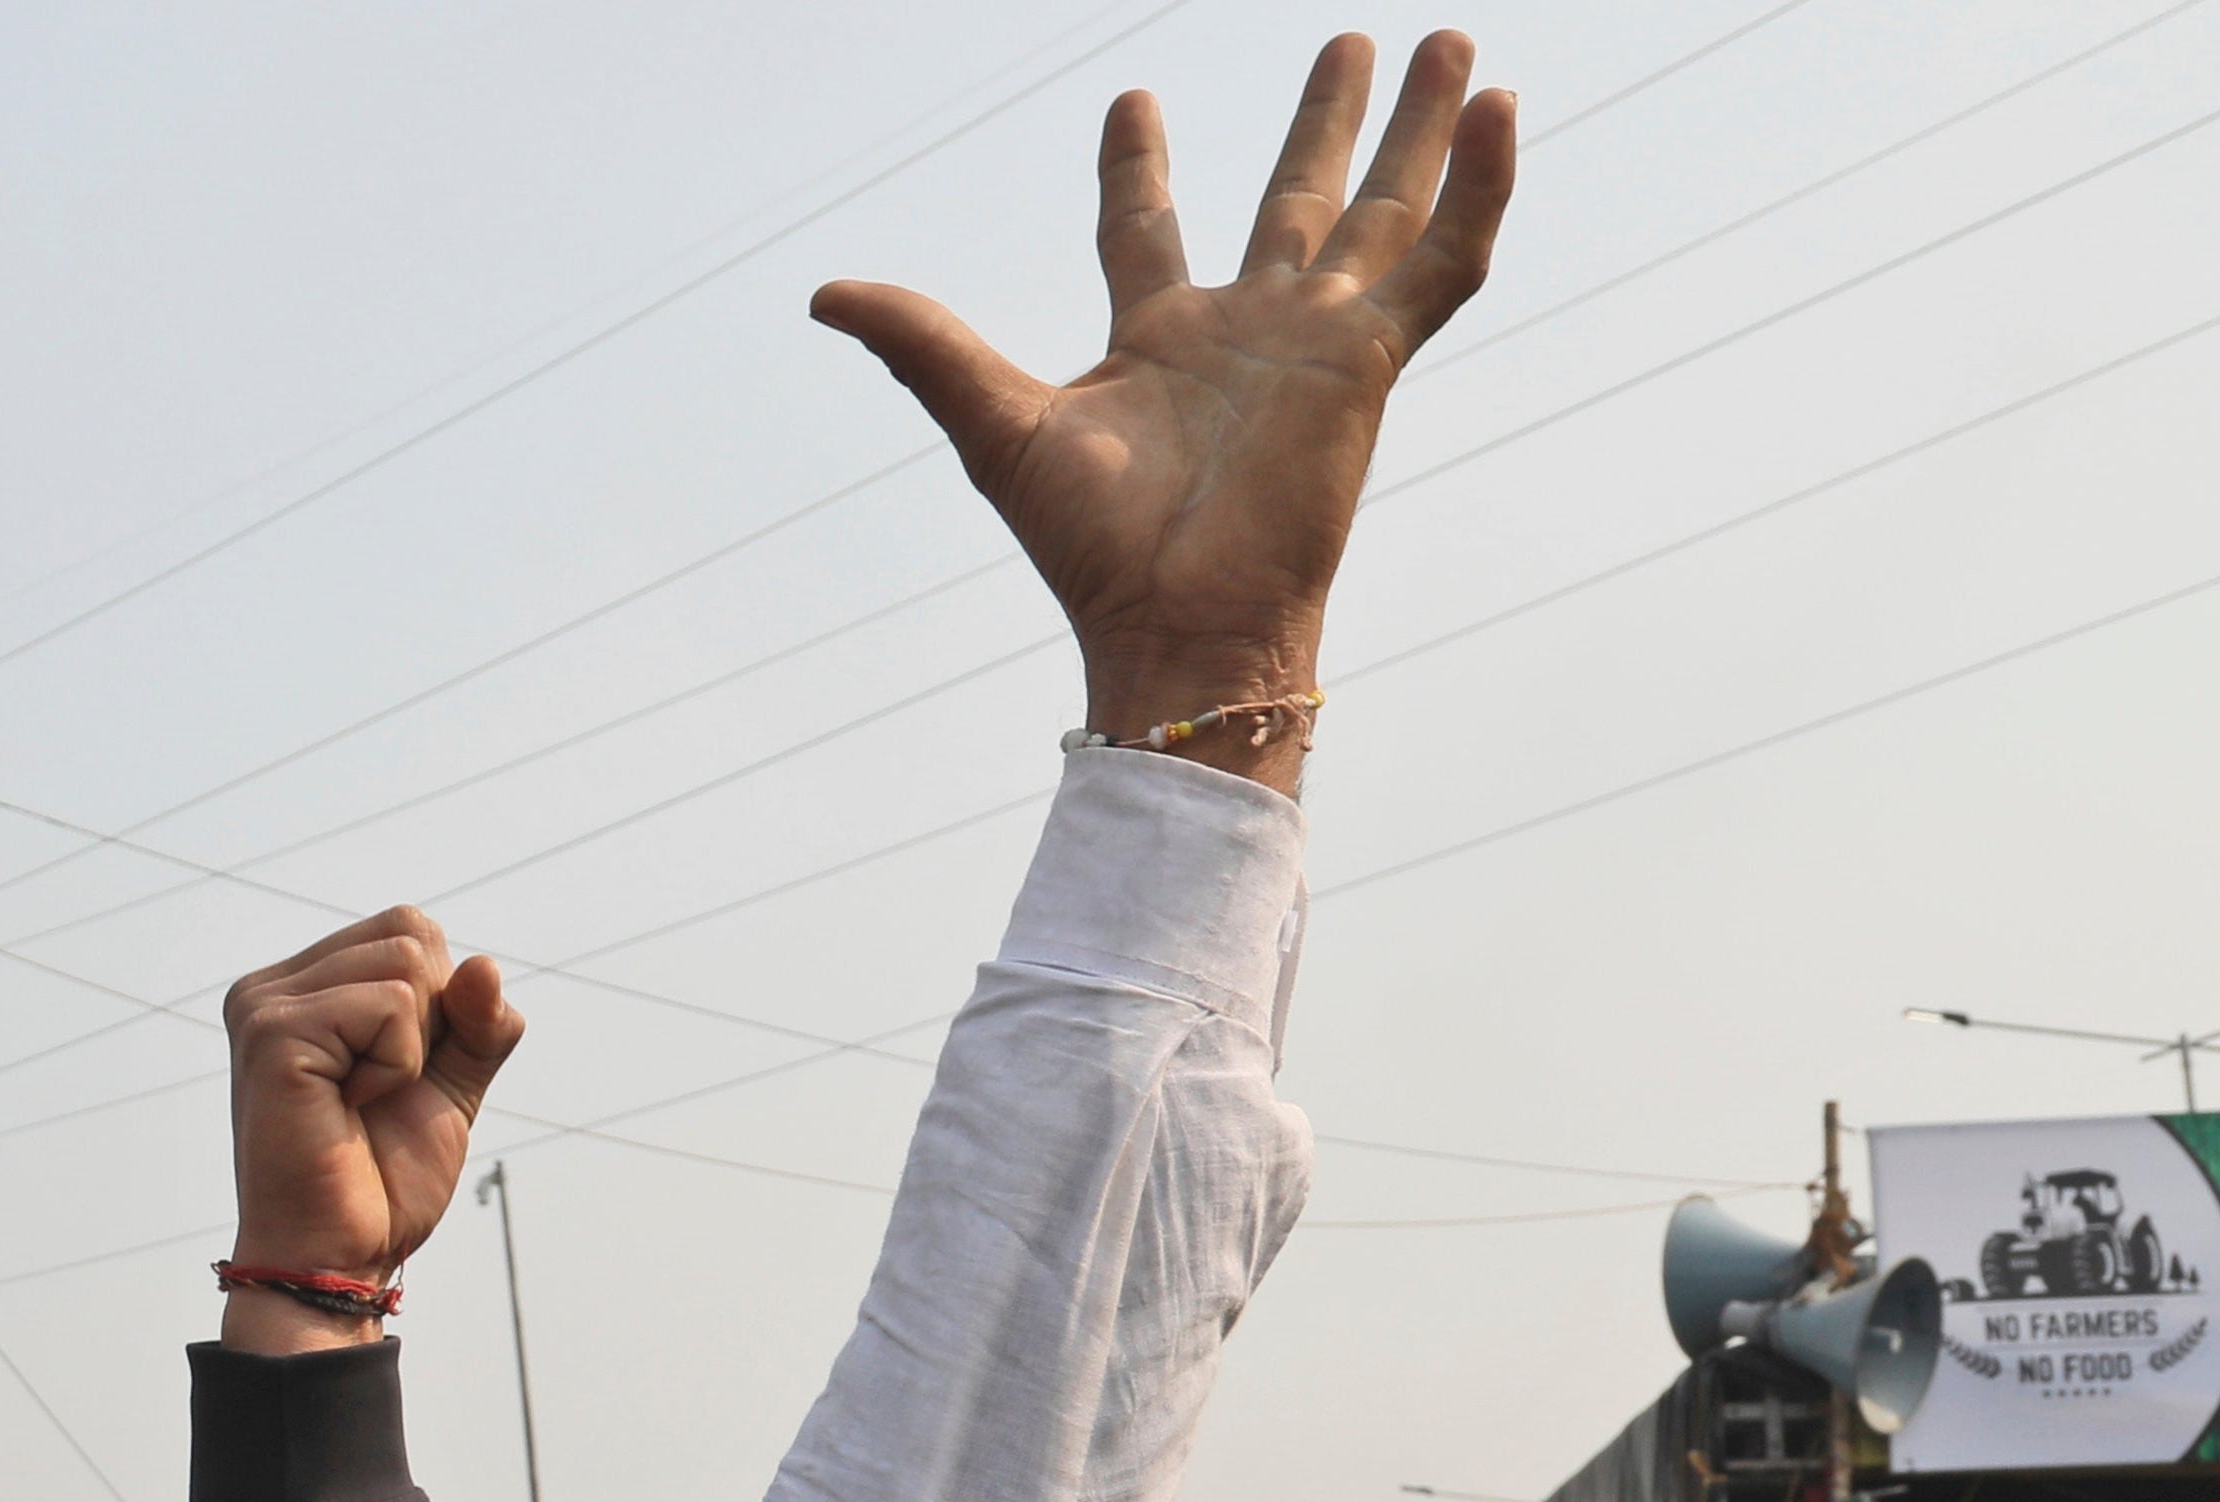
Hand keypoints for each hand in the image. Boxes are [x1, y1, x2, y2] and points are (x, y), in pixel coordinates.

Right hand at [222, 909, 522, 1292]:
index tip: (391, 1079)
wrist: (338, 1258)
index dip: (439, 1005)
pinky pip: (391, 1005)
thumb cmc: (379, 1184)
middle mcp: (269, 988)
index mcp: (300, 989)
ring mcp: (263, 1006)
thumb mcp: (450, 1086)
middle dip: (430, 1022)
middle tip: (376, 1093)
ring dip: (414, 1047)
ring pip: (408, 963)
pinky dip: (398, 1065)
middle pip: (412, 933)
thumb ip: (476, 1022)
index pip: (409, 930)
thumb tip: (482, 964)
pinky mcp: (273, 1032)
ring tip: (359, 1102)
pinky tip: (349, 1108)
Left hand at [815, 34, 1514, 783]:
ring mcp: (1316, 342)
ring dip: (1419, 128)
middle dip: (1330, 119)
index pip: (1144, 227)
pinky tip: (1502, 108)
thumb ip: (921, 348)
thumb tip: (824, 293)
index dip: (1139, 163)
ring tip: (1453, 39)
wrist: (1178, 619)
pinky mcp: (1371, 362)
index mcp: (1156, 340)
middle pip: (1295, 198)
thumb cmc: (1091, 545)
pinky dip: (1480, 189)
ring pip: (1381, 209)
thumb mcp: (993, 424)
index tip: (1132, 100)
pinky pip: (1442, 263)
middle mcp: (1246, 330)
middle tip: (1357, 40)